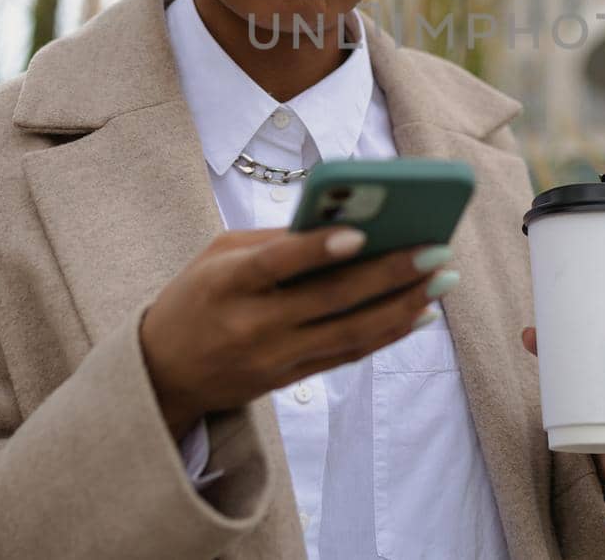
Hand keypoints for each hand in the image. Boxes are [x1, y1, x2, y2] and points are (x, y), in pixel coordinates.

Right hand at [141, 226, 454, 438]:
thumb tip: (347, 224)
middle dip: (389, 275)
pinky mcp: (290, 379)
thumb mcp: (218, 255)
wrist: (162, 373)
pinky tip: (420, 311)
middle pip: (330, 300)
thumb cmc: (197, 296)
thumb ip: (275, 240)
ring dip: (403, 306)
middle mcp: (253, 324)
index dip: (319, 249)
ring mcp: (274, 358)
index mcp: (228, 283)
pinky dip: (388, 333)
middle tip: (436, 250)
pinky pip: (348, 355)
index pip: (277, 263)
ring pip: (350, 333)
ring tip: (442, 279)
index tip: (363, 233)